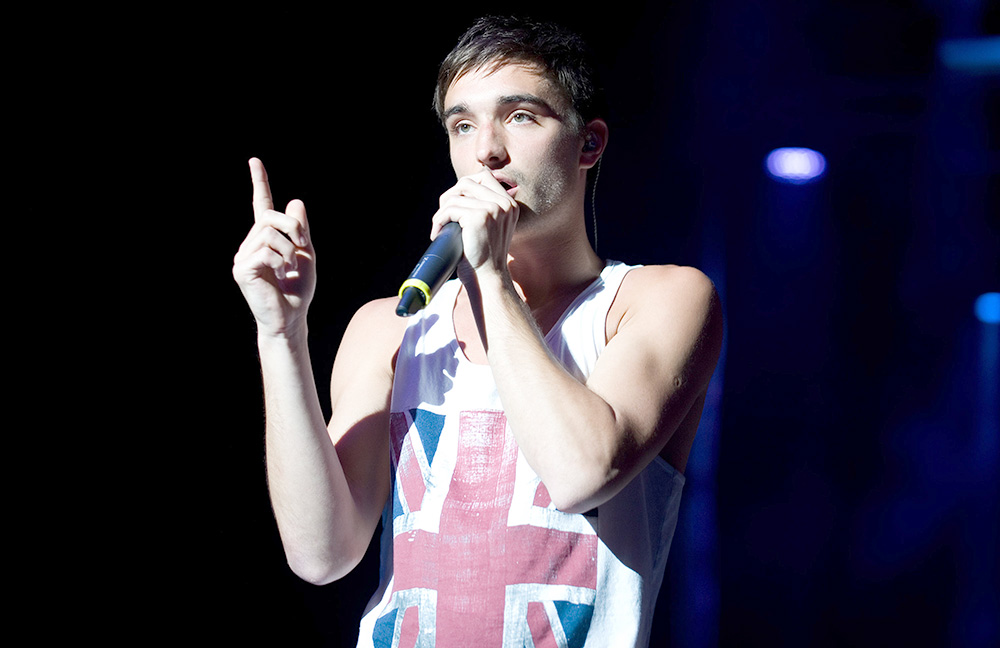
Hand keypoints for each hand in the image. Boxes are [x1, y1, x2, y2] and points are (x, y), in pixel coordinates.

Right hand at [232, 158, 315, 336]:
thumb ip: (301, 229)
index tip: (254, 161)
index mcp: (265, 239)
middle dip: (292, 227)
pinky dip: (281, 261)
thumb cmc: (298, 290)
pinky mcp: (242, 269)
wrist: (291, 318)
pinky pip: (266, 251)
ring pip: (269, 233)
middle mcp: (250, 244)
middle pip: (269, 216)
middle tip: (302, 245)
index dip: (259, 183)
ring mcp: (243, 256)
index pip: (261, 205)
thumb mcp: (306, 254)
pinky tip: (280, 275)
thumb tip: (295, 201)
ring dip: (289, 250)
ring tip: (289, 269)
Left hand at [430, 167, 518, 276]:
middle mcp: (505, 203)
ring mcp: (493, 208)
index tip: (455, 205)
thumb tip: (461, 191)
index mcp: (510, 204)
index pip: (484, 176)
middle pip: (467, 182)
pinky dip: (439, 221)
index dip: (464, 187)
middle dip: (450, 196)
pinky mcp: (478, 216)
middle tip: (444, 217)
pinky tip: (438, 233)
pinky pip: (449, 209)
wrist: (488, 278)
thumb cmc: (484, 257)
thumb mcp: (491, 228)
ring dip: (442, 211)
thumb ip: (486, 208)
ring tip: (440, 227)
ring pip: (455, 196)